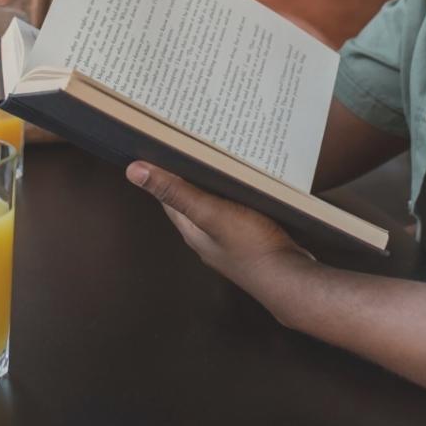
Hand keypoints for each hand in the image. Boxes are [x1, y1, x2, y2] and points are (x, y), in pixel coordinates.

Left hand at [126, 161, 314, 297]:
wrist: (291, 279)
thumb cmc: (252, 249)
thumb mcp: (211, 214)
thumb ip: (176, 192)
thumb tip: (134, 171)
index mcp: (192, 231)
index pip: (169, 197)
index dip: (164, 172)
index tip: (166, 148)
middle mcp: (207, 237)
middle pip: (194, 199)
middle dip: (194, 175)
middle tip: (197, 147)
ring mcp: (231, 240)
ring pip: (218, 205)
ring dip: (218, 185)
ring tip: (223, 160)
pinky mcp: (252, 239)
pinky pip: (240, 211)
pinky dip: (240, 195)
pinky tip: (250, 185)